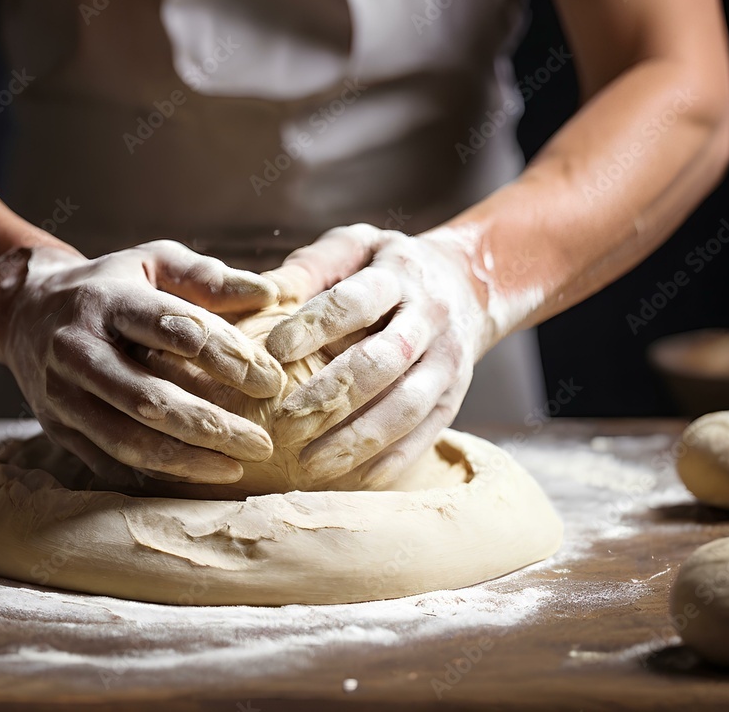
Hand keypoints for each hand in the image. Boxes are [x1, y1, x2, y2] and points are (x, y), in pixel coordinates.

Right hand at [0, 242, 285, 484]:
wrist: (23, 311)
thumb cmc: (107, 284)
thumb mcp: (151, 261)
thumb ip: (207, 276)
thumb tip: (270, 293)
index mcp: (107, 300)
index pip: (174, 329)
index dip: (228, 356)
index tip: (272, 381)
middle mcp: (77, 348)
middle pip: (149, 396)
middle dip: (210, 424)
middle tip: (262, 441)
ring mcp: (61, 394)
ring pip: (127, 439)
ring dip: (186, 459)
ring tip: (236, 468)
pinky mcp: (56, 428)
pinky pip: (109, 461)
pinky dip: (155, 474)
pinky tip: (195, 477)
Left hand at [261, 223, 494, 487]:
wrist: (468, 284)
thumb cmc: (386, 266)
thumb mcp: (354, 247)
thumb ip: (309, 267)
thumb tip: (259, 293)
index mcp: (400, 274)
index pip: (357, 301)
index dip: (316, 326)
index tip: (274, 351)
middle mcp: (430, 319)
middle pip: (383, 362)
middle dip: (332, 395)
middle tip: (284, 423)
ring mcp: (448, 363)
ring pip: (405, 408)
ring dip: (356, 440)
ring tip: (308, 465)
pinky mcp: (454, 399)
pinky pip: (424, 437)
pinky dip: (388, 462)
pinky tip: (350, 480)